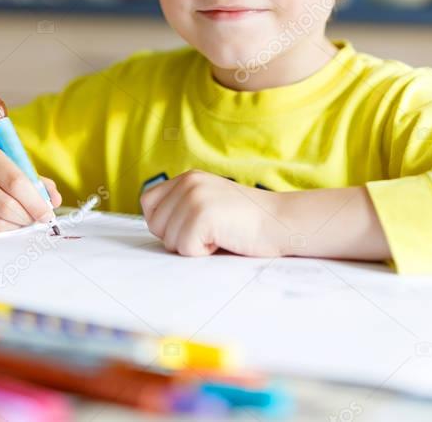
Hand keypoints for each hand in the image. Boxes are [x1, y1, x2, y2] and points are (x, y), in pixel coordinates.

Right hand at [0, 145, 61, 231]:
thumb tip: (54, 201)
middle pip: (6, 206)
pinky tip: (9, 221)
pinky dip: (4, 229)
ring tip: (24, 219)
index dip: (36, 202)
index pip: (16, 183)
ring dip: (17, 225)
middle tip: (38, 218)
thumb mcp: (15, 165)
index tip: (47, 213)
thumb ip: (39, 182)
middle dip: (28, 217)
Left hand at [140, 169, 284, 257]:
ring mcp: (195, 197)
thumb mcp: (210, 202)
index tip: (192, 227)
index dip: (165, 223)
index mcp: (188, 178)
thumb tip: (156, 227)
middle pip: (155, 225)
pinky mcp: (202, 215)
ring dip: (194, 246)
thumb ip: (183, 207)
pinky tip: (224, 239)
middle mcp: (188, 182)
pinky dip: (204, 252)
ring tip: (220, 234)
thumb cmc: (249, 222)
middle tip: (211, 232)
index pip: (148, 203)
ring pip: (169, 240)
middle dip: (178, 238)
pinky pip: (185, 248)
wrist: (282, 222)